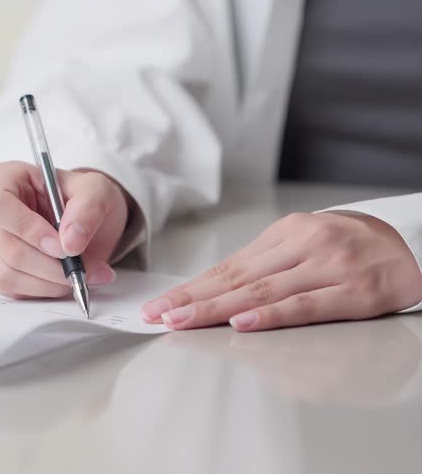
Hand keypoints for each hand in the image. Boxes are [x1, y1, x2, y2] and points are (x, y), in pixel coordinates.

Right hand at [0, 161, 129, 298]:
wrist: (81, 225)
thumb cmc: (81, 202)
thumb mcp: (97, 191)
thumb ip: (89, 208)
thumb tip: (71, 240)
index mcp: (5, 178)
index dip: (28, 229)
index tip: (64, 247)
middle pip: (6, 246)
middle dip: (50, 265)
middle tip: (84, 269)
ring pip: (6, 273)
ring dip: (48, 281)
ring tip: (79, 275)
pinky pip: (10, 290)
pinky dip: (42, 290)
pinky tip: (61, 280)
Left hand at [142, 212, 421, 330]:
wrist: (412, 245)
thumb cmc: (349, 249)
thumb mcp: (303, 246)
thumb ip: (264, 266)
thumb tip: (213, 293)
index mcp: (286, 233)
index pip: (227, 265)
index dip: (191, 287)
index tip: (160, 303)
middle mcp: (304, 244)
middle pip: (237, 277)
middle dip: (192, 299)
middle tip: (159, 314)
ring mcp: (330, 266)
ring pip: (263, 291)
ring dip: (218, 309)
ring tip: (184, 321)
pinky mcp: (356, 291)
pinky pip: (306, 305)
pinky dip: (271, 315)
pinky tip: (242, 322)